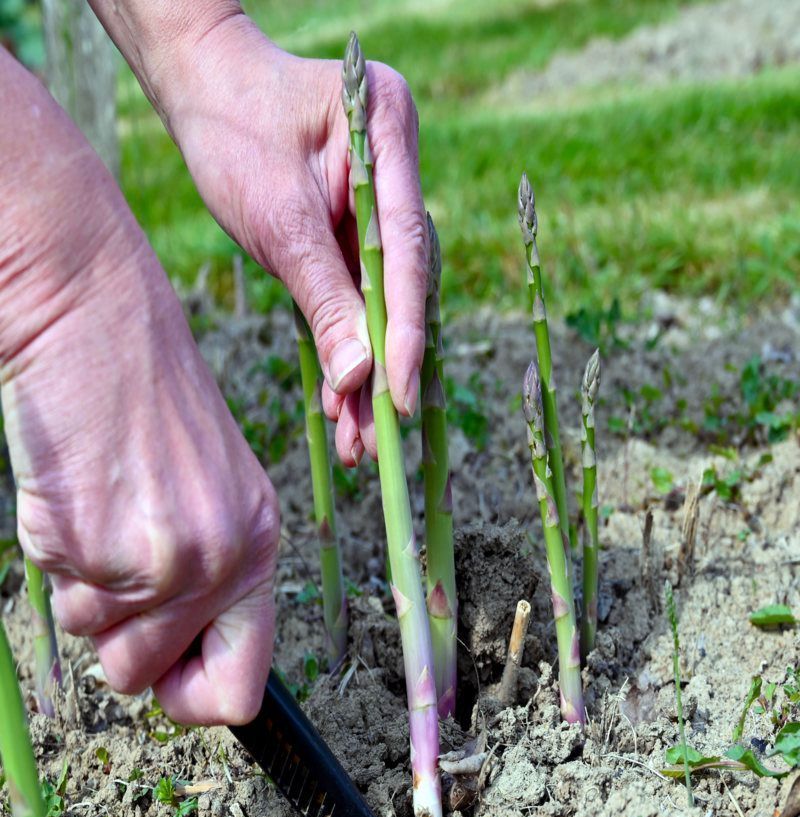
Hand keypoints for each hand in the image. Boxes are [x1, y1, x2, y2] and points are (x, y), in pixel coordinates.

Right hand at [0, 63, 278, 724]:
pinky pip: (57, 596)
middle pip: (147, 678)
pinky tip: (75, 493)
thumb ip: (208, 575)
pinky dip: (55, 556)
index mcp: (259, 546)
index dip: (193, 699)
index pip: (242, 689)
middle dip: (119, 637)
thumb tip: (173, 664)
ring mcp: (159, 559)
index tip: (165, 677)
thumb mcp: (211, 489)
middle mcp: (221, 563)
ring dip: (85, 591)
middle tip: (112, 562)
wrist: (94, 317)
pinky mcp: (94, 544)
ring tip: (99, 510)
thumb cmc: (145, 399)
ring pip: (96, 644)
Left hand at [161, 15, 428, 464]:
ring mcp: (382, 205)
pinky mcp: (357, 234)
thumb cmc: (234, 128)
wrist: (204, 88)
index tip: (398, 396)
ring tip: (356, 445)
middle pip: (403, 286)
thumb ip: (322, 293)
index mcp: (389, 134)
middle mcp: (398, 172)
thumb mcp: (275, 215)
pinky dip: (347, 352)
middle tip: (376, 440)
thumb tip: (358, 379)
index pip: (406, 248)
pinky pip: (357, 301)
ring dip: (367, 376)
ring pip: (382, 304)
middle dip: (386, 368)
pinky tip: (341, 407)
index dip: (405, 330)